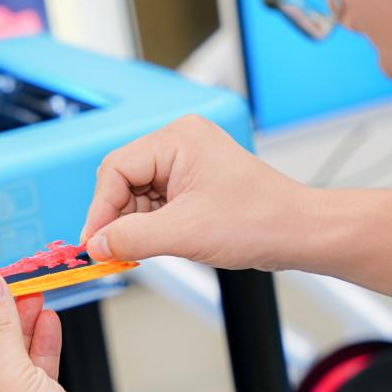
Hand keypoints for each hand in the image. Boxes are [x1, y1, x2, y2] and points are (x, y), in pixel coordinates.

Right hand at [79, 114, 312, 270]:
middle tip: (108, 252)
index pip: (116, 169)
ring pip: (135, 197)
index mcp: (177, 139)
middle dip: (116, 219)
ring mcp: (186, 166)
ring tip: (138, 252)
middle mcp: (180, 145)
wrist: (300, 234)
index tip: (92, 242)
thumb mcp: (184, 233)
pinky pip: (154, 206)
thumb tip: (95, 246)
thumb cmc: (261, 220)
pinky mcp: (192, 187)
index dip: (100, 209)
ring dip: (133, 227)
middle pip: (122, 182)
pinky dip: (148, 229)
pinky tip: (153, 247)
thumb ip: (131, 238)